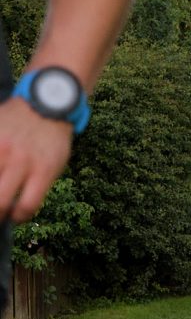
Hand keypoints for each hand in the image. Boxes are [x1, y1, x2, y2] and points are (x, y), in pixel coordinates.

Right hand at [0, 100, 72, 221]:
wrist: (47, 101)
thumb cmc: (53, 138)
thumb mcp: (56, 164)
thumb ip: (38, 185)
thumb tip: (16, 208)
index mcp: (44, 170)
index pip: (26, 206)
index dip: (18, 217)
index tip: (14, 216)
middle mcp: (22, 160)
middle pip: (0, 201)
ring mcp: (3, 147)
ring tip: (0, 187)